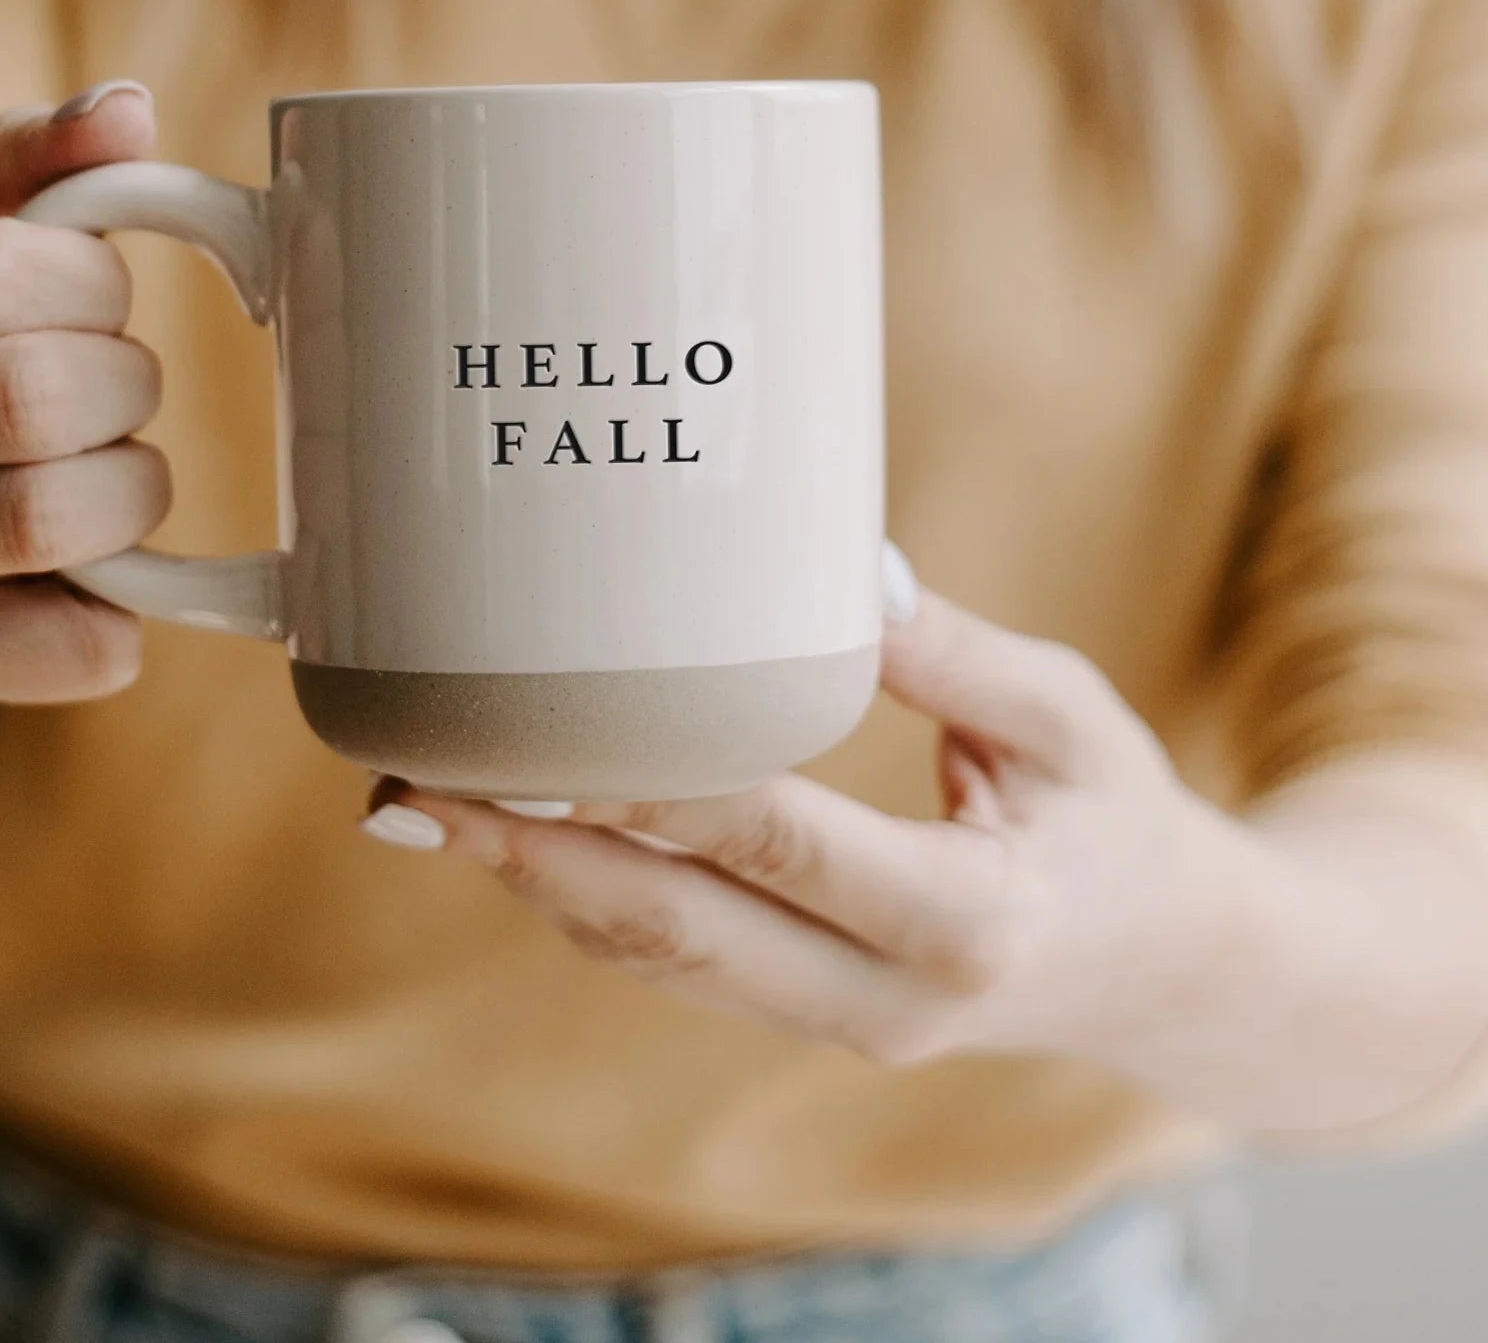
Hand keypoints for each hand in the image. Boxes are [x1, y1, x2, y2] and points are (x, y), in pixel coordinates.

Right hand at [0, 83, 170, 704]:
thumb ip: (24, 162)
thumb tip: (129, 112)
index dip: (91, 290)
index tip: (94, 302)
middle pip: (33, 400)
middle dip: (125, 389)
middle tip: (111, 393)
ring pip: (55, 519)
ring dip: (132, 491)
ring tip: (106, 474)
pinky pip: (75, 644)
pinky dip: (124, 608)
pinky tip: (85, 571)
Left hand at [370, 556, 1262, 1087]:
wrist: (1178, 980)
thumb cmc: (1127, 828)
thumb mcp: (1068, 719)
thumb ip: (947, 652)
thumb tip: (831, 567)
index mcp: (965, 920)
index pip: (772, 844)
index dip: (641, 788)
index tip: (531, 732)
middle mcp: (887, 997)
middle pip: (677, 926)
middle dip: (535, 855)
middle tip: (415, 785)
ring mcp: (842, 1025)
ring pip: (660, 959)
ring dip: (540, 883)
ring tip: (428, 806)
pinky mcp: (813, 1017)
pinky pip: (682, 965)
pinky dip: (592, 902)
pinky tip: (521, 840)